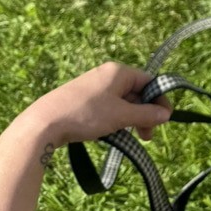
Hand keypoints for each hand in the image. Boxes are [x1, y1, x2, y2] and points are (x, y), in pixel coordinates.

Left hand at [11, 62, 171, 147]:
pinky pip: (107, 107)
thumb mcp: (120, 116)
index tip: (165, 120)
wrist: (43, 123)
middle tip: (147, 137)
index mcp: (119, 71)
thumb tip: (166, 114)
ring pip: (121, 102)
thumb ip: (145, 114)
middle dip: (144, 114)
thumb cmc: (86, 115)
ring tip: (130, 139)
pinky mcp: (82, 99)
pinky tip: (111, 135)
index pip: (148, 82)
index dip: (159, 100)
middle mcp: (107, 74)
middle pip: (135, 93)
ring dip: (130, 119)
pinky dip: (114, 120)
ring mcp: (93, 86)